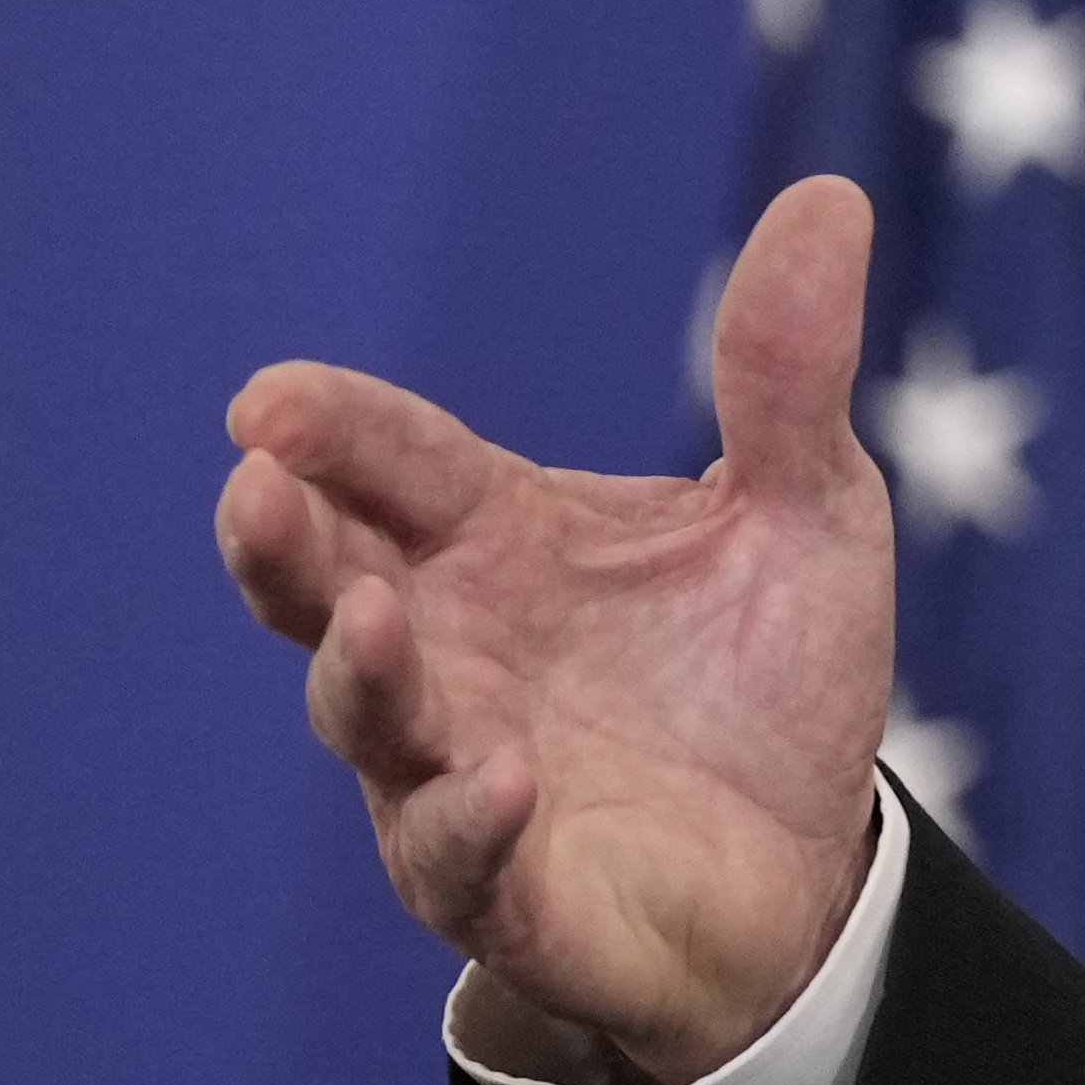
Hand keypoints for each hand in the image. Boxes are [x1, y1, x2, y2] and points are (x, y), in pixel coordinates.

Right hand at [216, 177, 899, 1084]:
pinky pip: (456, 856)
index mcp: (495, 541)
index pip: (392, 465)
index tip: (271, 403)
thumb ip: (787, 374)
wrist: (805, 871)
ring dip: (361, 670)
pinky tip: (503, 774)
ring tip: (373, 613)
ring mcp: (453, 769)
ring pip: (369, 718)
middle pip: (326, 583)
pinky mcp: (502, 887)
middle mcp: (447, 648)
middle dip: (282, 540)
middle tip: (255, 485)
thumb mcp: (807, 512)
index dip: (330, 430)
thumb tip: (829, 197)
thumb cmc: (764, 683)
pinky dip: (467, 816)